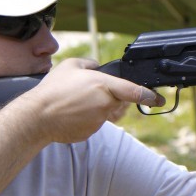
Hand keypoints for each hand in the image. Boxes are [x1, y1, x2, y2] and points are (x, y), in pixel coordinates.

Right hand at [19, 58, 163, 143]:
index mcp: (104, 85)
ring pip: (108, 113)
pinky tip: (72, 113)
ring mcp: (99, 120)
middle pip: (121, 102)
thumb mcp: (71, 65)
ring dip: (99, 107)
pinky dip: (88, 118)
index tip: (158, 99)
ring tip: (77, 102)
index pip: (135, 91)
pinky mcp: (90, 132)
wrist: (37, 116)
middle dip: (114, 97)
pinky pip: (95, 123)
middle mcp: (105, 104)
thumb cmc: (53, 90)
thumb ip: (90, 64)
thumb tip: (98, 68)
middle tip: (94, 93)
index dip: (150, 95)